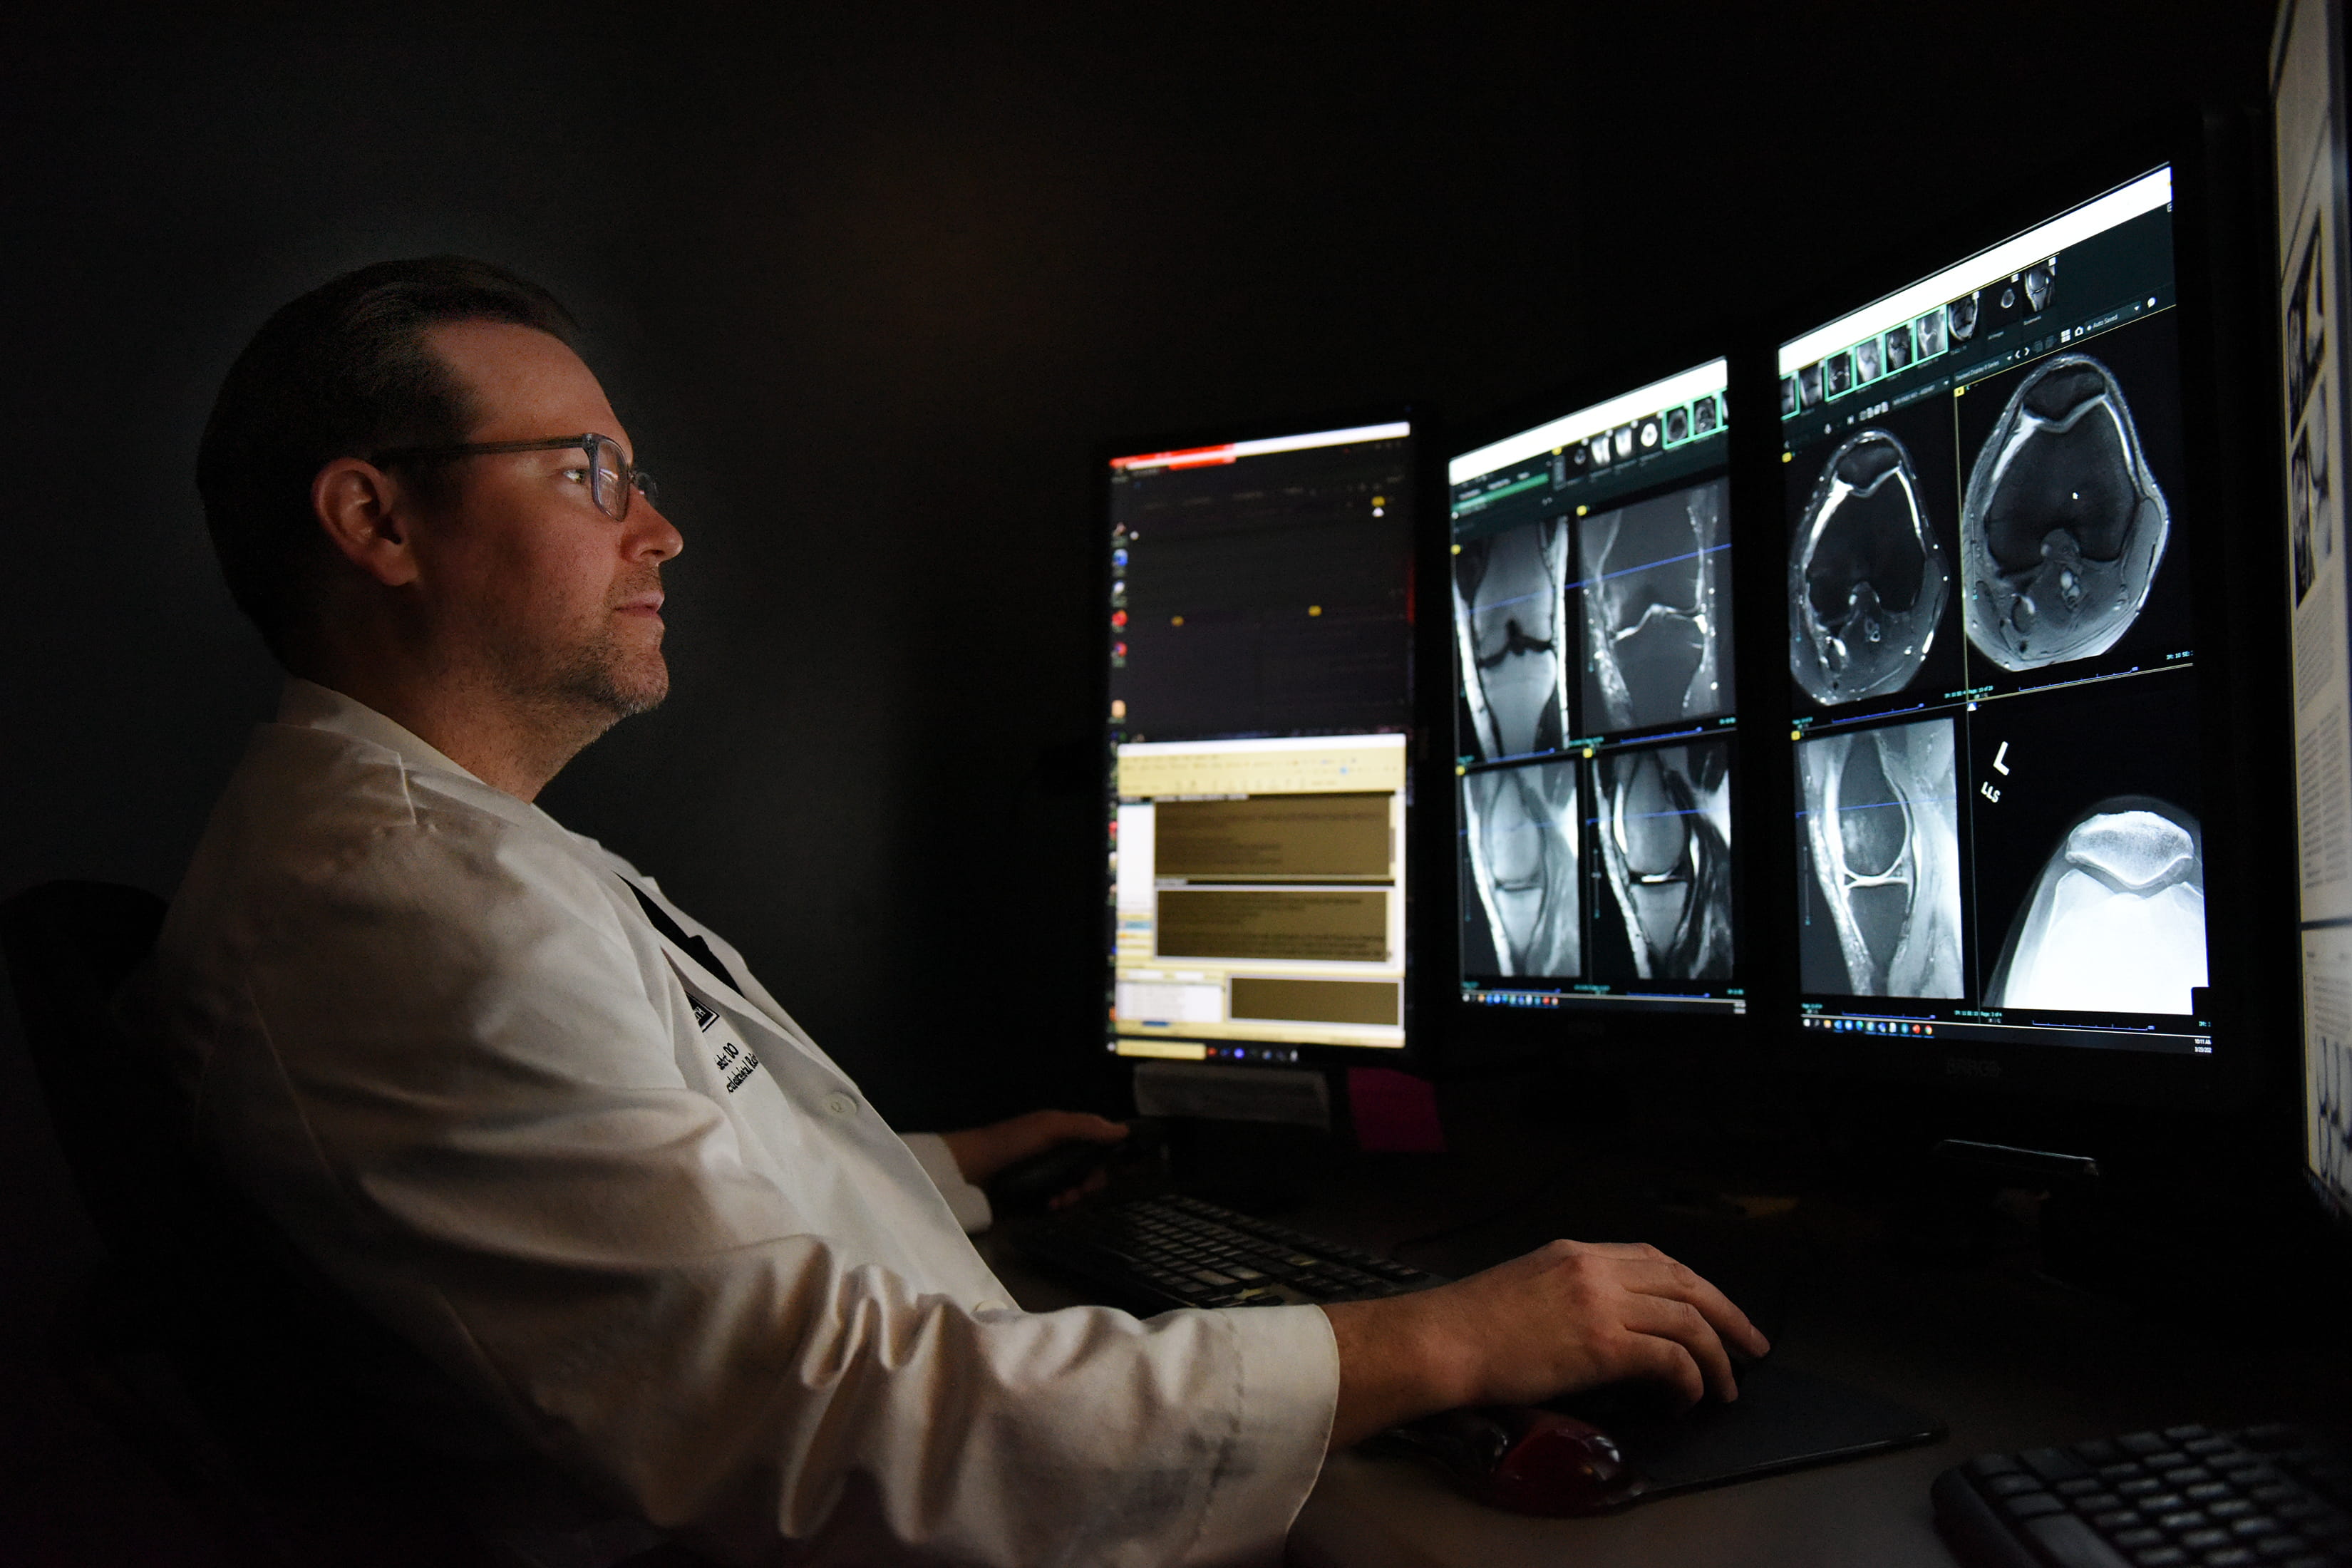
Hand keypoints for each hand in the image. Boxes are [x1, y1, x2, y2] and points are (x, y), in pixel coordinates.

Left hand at [938, 1110, 1127, 1187]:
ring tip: (1060, 1201)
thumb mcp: (1049, 1127)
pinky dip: (1060, 1205)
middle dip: (1090, 1183)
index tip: (1108, 1172)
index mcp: (1064, 1133)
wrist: (970, 1170)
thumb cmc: (1011, 1142)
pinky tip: (1050, 1206)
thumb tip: (1124, 1130)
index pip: (1098, 1145)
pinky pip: (1060, 1201)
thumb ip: (1085, 1127)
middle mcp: (1059, 1153)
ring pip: (1077, 1188)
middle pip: (1091, 1170)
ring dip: (1075, 1196)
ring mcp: (1048, 1175)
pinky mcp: (1036, 1195)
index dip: (1108, 1158)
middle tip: (1079, 1192)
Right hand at [1320, 1239, 1768, 1450]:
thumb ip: (1570, 1294)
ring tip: (1725, 1386)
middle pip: (1686, 1283)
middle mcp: (1594, 1269)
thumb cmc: (1468, 1325)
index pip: (1656, 1259)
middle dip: (1728, 1316)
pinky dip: (1688, 1378)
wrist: (1441, 1340)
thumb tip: (1604, 1326)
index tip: (1716, 1310)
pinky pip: (1669, 1357)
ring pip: (1688, 1319)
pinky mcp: (1601, 1343)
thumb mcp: (1526, 1286)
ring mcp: (1600, 1303)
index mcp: (1576, 1253)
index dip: (1696, 1286)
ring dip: (1716, 1358)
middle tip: (1751, 1346)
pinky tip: (1685, 1397)